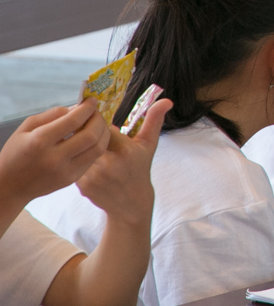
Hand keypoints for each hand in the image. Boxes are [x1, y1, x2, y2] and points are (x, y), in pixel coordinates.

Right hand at [0, 99, 108, 206]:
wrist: (10, 186)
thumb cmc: (15, 153)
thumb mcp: (26, 128)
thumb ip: (52, 115)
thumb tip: (77, 108)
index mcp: (40, 141)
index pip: (73, 120)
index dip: (87, 108)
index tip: (92, 100)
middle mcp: (55, 157)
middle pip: (91, 135)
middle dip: (99, 119)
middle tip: (96, 112)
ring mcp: (65, 171)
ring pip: (98, 148)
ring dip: (104, 132)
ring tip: (98, 124)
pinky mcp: (71, 179)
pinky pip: (93, 159)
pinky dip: (98, 145)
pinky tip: (93, 138)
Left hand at [76, 98, 170, 228]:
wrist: (130, 204)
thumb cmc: (139, 169)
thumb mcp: (148, 144)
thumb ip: (154, 120)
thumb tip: (167, 101)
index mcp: (126, 150)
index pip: (104, 127)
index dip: (102, 126)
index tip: (105, 129)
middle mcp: (109, 163)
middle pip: (89, 138)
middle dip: (89, 136)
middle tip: (93, 137)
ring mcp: (94, 175)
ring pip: (79, 151)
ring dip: (81, 148)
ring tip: (89, 152)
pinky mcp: (82, 185)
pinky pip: (74, 164)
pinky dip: (77, 162)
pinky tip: (86, 166)